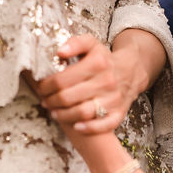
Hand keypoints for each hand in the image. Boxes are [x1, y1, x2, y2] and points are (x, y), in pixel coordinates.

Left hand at [35, 34, 149, 133]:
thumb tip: (59, 52)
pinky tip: (77, 126)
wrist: (130, 71)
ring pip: (82, 112)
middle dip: (51, 101)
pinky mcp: (119, 112)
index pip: (62, 79)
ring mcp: (113, 98)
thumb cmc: (103, 60)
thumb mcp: (90, 44)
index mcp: (97, 63)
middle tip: (45, 101)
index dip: (46, 86)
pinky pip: (104, 125)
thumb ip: (74, 43)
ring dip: (63, 115)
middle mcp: (106, 81)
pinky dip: (89, 128)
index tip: (42, 87)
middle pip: (68, 97)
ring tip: (55, 112)